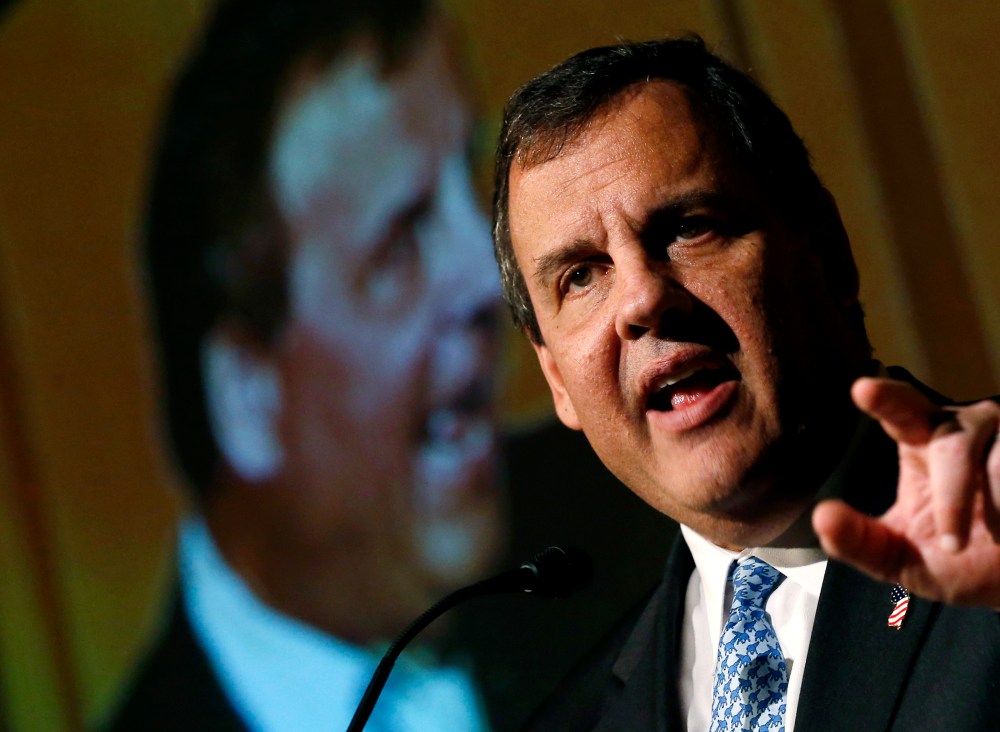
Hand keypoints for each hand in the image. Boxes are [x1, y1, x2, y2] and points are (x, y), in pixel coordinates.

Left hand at [812, 376, 999, 607]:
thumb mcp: (902, 559)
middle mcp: (965, 429)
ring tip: (994, 543)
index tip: (862, 389)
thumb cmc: (954, 559)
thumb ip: (863, 542)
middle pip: (954, 442)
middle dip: (953, 489)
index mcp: (920, 439)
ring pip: (999, 470)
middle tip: (951, 542)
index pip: (900, 411)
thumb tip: (822, 517)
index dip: (886, 399)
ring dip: (993, 518)